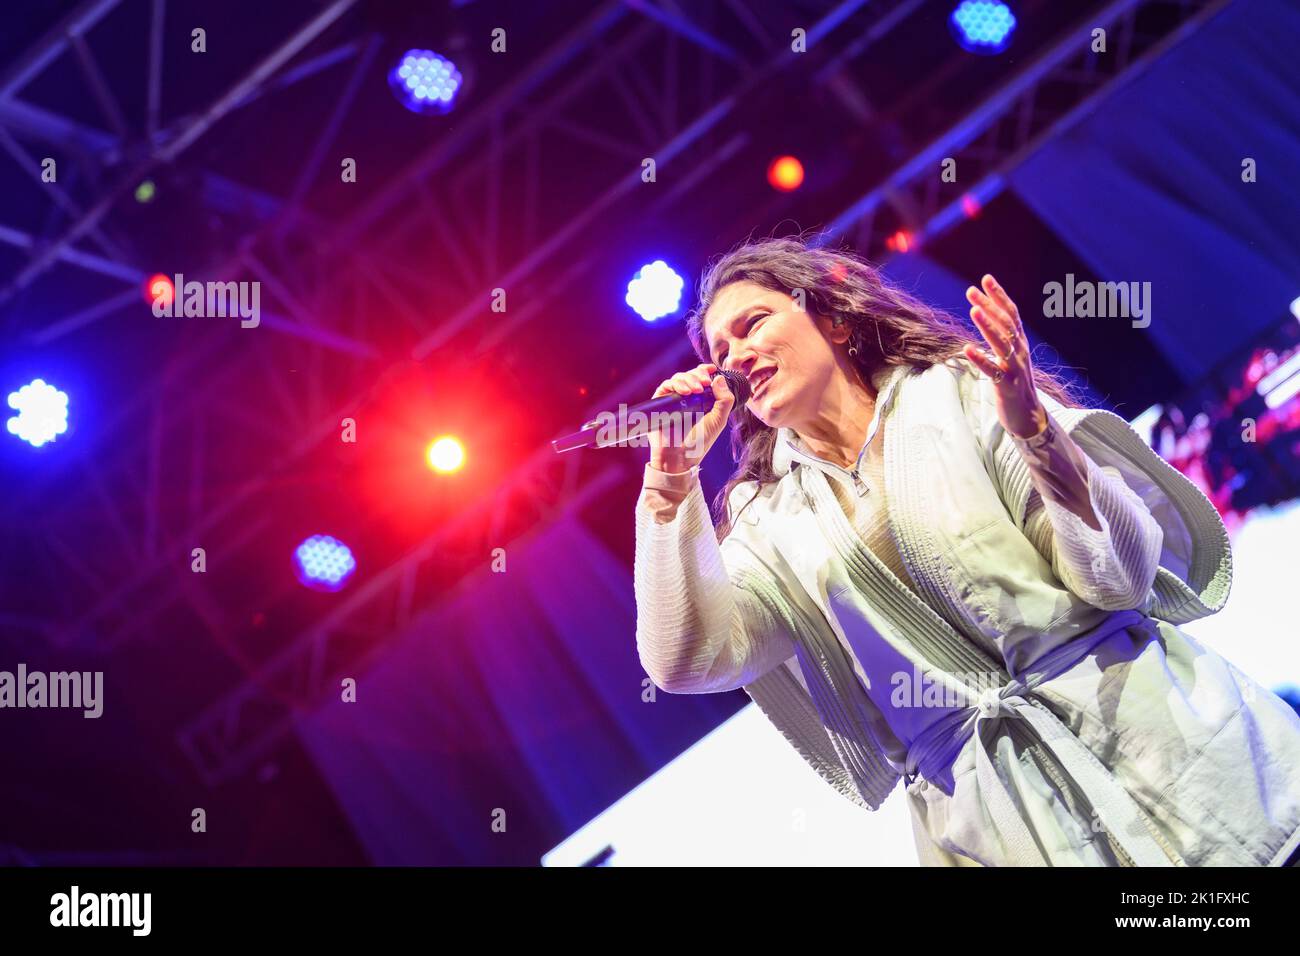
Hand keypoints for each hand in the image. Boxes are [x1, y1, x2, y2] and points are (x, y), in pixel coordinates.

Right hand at [645, 363, 735, 471]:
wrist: (680, 456)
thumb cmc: (699, 442)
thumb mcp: (718, 420)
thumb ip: (724, 400)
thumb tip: (719, 378)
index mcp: (701, 400)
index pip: (702, 379)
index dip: (706, 371)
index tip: (713, 369)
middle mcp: (687, 398)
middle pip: (691, 375)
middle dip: (699, 375)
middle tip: (706, 382)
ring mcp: (673, 399)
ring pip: (679, 378)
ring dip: (689, 379)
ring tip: (696, 390)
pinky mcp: (661, 402)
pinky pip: (666, 386)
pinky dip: (676, 385)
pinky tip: (686, 392)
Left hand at [963, 274, 1047, 438]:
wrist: (1028, 416)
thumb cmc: (1015, 382)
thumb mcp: (1010, 356)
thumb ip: (1002, 336)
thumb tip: (987, 314)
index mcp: (1020, 343)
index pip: (1012, 314)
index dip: (999, 296)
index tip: (986, 279)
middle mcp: (1020, 352)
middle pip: (1006, 324)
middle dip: (989, 306)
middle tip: (971, 291)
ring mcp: (1015, 369)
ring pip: (1002, 344)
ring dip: (988, 327)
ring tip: (973, 311)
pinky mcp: (1007, 386)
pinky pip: (993, 371)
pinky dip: (981, 359)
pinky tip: (967, 349)